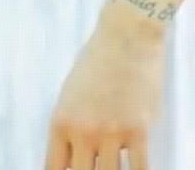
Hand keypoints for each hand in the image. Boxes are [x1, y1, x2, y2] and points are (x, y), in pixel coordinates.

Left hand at [43, 11, 164, 169]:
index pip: (54, 168)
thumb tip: (75, 156)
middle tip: (96, 166)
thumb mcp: (70, 95)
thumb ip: (71, 127)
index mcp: (60, 122)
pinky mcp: (139, 131)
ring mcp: (111, 133)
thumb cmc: (96, 61)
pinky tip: (137, 169)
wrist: (126, 38)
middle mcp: (82, 132)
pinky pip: (139, 168)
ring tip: (114, 165)